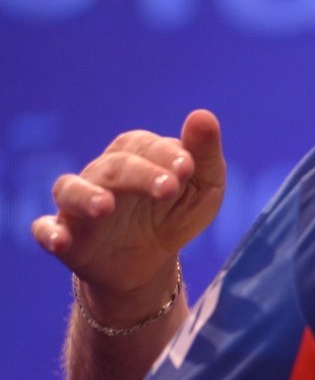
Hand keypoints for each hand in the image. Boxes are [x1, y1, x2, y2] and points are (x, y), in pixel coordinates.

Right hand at [34, 110, 225, 319]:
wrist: (151, 263)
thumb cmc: (175, 213)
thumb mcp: (202, 188)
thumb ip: (203, 155)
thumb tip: (203, 116)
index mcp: (134, 156)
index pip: (143, 146)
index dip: (165, 154)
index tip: (188, 167)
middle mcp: (102, 175)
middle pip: (115, 167)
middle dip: (141, 175)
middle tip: (168, 188)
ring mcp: (79, 206)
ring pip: (72, 191)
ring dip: (85, 196)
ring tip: (104, 206)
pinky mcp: (66, 238)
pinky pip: (46, 230)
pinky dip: (49, 233)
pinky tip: (60, 241)